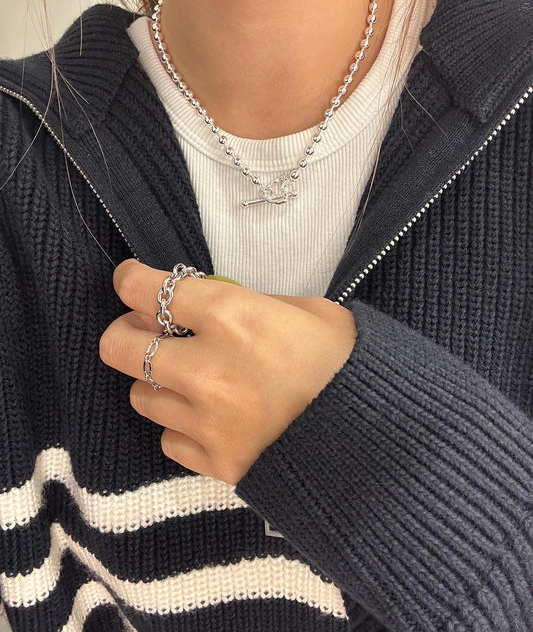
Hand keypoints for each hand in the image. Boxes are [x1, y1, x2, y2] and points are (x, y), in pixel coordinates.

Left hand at [100, 259, 356, 484]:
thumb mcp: (309, 312)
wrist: (380, 437)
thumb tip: (211, 308)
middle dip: (124, 333)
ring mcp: (207, 421)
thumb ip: (252, 305)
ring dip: (156, 381)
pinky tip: (207, 420)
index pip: (147, 289)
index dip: (129, 279)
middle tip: (145, 332)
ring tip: (185, 379)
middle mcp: (207, 368)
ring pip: (140, 397)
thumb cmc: (348, 363)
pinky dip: (181, 426)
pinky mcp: (216, 462)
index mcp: (234, 318)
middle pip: (120, 348)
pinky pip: (170, 440)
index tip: (130, 279)